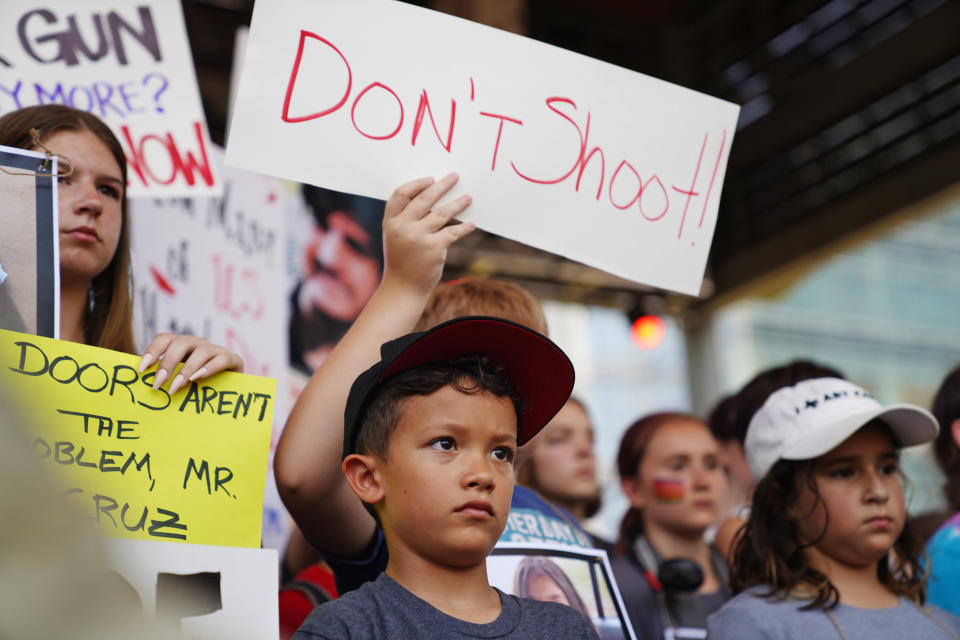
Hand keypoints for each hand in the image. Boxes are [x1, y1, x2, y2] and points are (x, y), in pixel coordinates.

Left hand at [138, 334, 243, 394]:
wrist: (231, 387)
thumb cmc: (199, 383)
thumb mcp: (179, 378)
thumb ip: (165, 378)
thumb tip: (140, 386)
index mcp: (181, 344)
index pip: (164, 339)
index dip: (152, 351)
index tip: (141, 369)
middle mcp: (197, 343)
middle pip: (181, 343)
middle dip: (168, 363)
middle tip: (158, 383)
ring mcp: (215, 349)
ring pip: (201, 351)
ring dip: (186, 369)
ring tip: (176, 387)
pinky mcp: (231, 358)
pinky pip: (220, 359)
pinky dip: (209, 368)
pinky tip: (198, 379)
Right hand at [381, 173, 475, 295]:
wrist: (403, 289)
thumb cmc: (402, 261)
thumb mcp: (396, 237)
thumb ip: (406, 219)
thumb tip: (431, 198)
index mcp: (390, 222)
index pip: (400, 194)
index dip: (417, 184)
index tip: (431, 179)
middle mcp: (402, 227)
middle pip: (424, 199)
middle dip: (442, 186)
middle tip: (455, 177)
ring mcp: (418, 237)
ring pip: (441, 213)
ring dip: (458, 204)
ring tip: (469, 197)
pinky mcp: (433, 248)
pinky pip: (452, 232)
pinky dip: (464, 228)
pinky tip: (471, 224)